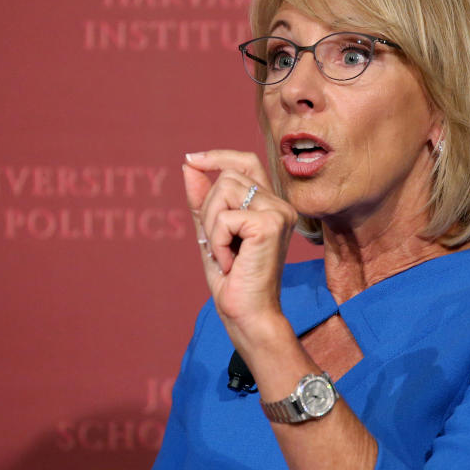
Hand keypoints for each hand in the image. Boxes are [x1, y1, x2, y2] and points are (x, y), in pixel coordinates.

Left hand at [182, 150, 298, 333]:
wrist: (247, 313)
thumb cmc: (232, 280)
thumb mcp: (211, 233)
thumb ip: (202, 200)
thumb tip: (189, 165)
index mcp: (269, 205)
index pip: (247, 162)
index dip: (218, 156)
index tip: (191, 160)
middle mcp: (280, 204)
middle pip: (227, 177)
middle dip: (208, 209)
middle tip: (217, 246)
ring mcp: (278, 212)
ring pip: (223, 191)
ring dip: (211, 227)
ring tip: (225, 254)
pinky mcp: (271, 224)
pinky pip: (225, 217)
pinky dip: (217, 241)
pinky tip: (231, 262)